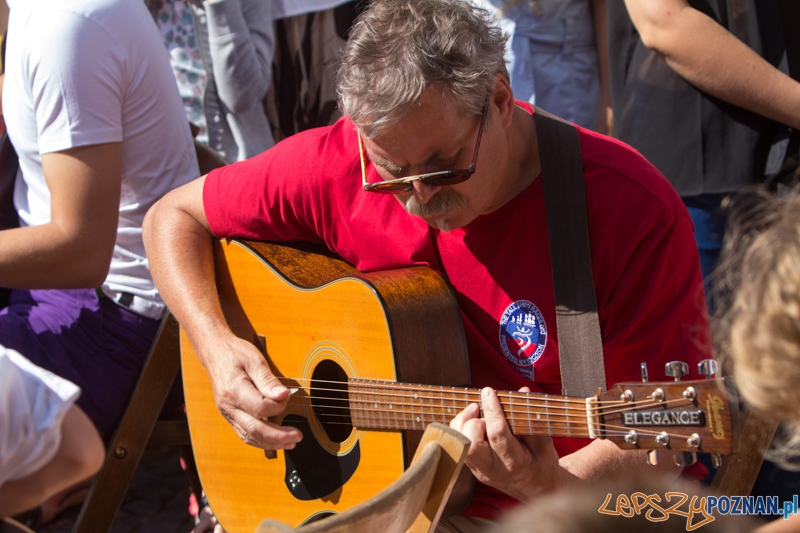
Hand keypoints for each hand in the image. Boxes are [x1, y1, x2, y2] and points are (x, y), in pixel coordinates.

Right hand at [202, 334, 301, 450]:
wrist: (214, 353)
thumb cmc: (235, 353)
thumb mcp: (255, 360)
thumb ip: (268, 380)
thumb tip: (283, 396)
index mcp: (234, 389)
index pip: (260, 408)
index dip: (278, 406)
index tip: (288, 396)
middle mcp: (228, 406)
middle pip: (254, 428)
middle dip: (278, 436)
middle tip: (298, 436)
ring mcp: (227, 413)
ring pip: (249, 436)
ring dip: (271, 442)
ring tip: (291, 442)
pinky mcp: (230, 416)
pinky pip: (245, 434)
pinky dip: (261, 440)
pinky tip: (275, 441)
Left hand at [449, 387, 568, 501]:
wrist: (537, 490)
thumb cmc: (542, 464)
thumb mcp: (544, 443)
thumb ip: (532, 418)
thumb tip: (523, 391)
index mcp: (515, 463)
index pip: (498, 434)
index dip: (492, 411)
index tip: (489, 392)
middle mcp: (494, 470)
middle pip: (472, 444)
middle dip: (474, 421)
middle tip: (483, 411)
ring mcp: (480, 471)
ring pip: (460, 445)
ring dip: (464, 423)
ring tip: (476, 412)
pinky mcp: (472, 468)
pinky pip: (458, 445)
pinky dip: (461, 428)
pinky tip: (473, 420)